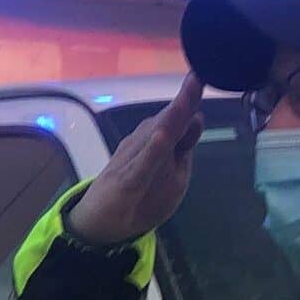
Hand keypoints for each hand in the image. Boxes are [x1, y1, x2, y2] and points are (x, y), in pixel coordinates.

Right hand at [66, 70, 205, 244]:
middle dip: (184, 101)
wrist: (96, 225)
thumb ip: (181, 148)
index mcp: (154, 146)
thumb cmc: (135, 199)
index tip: (203, 75)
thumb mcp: (167, 175)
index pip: (176, 120)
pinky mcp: (126, 183)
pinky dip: (152, 150)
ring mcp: (131, 163)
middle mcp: (140, 147)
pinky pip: (142, 165)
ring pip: (154, 137)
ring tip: (188, 93)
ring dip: (172, 117)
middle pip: (166, 122)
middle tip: (198, 76)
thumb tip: (196, 117)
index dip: (190, 98)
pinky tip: (162, 137)